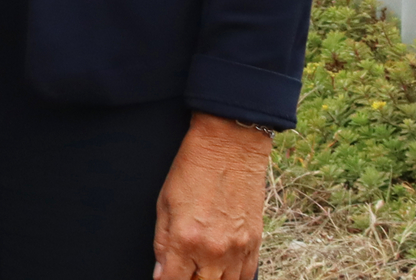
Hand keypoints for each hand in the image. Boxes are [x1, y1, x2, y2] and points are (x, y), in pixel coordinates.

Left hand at [152, 114, 269, 279]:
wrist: (229, 148)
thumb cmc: (192, 170)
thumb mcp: (164, 203)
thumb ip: (162, 242)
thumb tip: (160, 272)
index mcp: (186, 239)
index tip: (163, 277)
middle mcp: (214, 250)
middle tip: (182, 268)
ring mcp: (238, 248)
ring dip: (211, 279)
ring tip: (200, 268)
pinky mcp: (255, 243)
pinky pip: (246, 275)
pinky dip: (233, 277)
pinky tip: (221, 269)